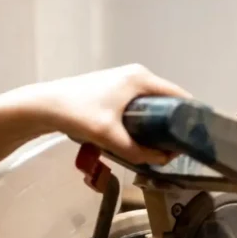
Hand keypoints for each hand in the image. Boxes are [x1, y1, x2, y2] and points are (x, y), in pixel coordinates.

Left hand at [23, 64, 190, 165]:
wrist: (43, 106)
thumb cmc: (77, 114)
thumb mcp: (109, 136)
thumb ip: (136, 151)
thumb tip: (162, 161)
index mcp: (141, 78)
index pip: (178, 96)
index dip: (190, 118)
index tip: (193, 140)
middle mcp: (136, 76)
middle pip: (165, 103)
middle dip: (170, 127)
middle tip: (172, 150)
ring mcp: (123, 83)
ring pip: (149, 108)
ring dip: (153, 128)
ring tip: (155, 149)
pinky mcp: (112, 93)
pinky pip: (136, 110)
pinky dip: (139, 125)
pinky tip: (135, 141)